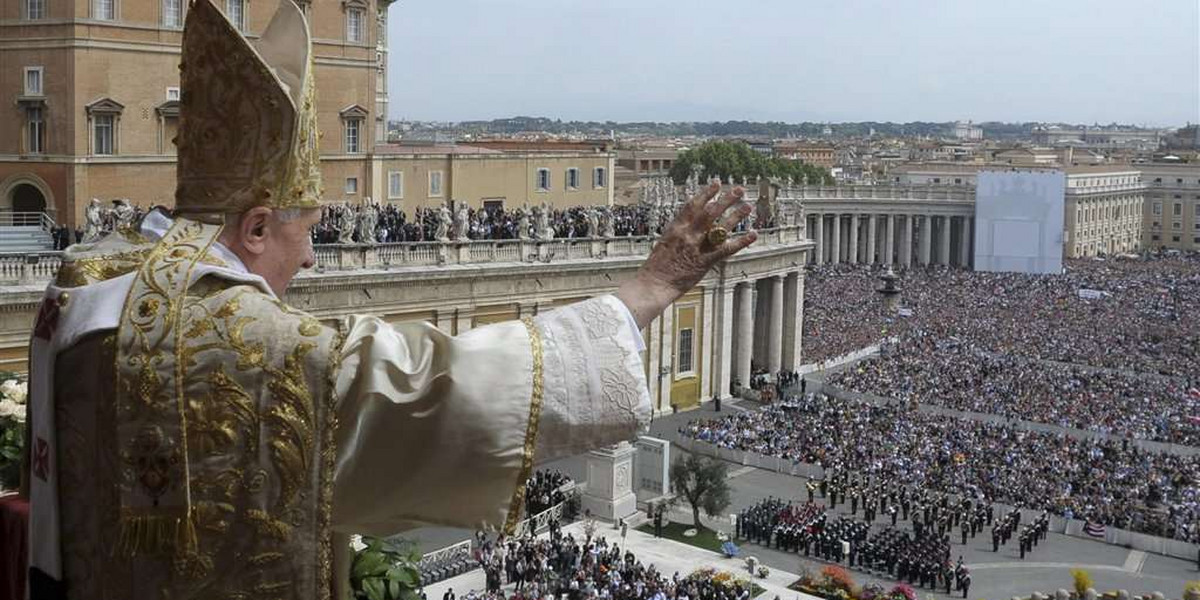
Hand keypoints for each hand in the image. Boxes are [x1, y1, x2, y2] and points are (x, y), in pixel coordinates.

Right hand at [617, 182, 757, 329]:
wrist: (654, 284)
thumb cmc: (657, 266)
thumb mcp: (665, 243)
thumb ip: (678, 232)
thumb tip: (687, 223)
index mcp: (677, 227)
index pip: (694, 204)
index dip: (706, 193)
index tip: (716, 184)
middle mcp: (688, 234)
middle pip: (711, 211)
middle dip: (725, 199)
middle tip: (738, 190)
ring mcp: (698, 247)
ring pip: (721, 226)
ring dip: (736, 215)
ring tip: (747, 206)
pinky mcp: (706, 261)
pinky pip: (727, 249)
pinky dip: (742, 241)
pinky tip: (753, 234)